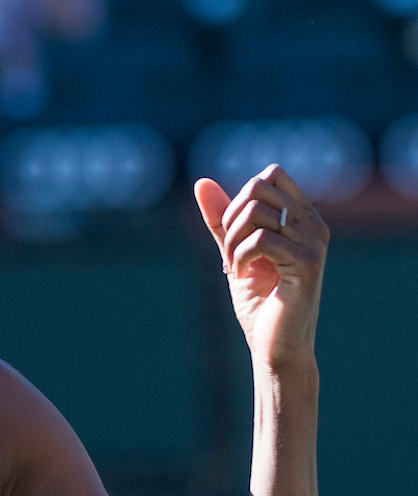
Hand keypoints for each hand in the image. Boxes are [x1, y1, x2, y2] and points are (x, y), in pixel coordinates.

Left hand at [194, 164, 328, 368]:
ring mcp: (315, 242)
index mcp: (303, 216)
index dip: (241, 197)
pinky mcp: (309, 264)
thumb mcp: (233, 249)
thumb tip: (201, 181)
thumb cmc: (259, 299)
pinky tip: (241, 274)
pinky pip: (261, 239)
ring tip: (234, 266)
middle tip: (229, 253)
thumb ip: (221, 218)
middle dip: (230, 218)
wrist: (275, 344)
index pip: (271, 174)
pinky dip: (239, 256)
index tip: (234, 232)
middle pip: (257, 188)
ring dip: (231, 241)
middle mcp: (315, 224)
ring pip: (255, 211)